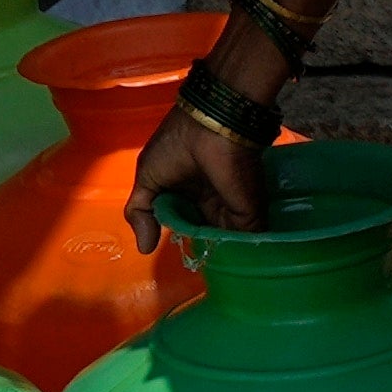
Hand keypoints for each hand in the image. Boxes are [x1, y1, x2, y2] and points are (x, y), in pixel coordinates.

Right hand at [142, 77, 276, 244]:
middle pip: (205, 234)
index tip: (175, 245)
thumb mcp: (147, 178)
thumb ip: (142, 213)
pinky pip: (244, 239)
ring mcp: (232, 207)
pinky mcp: (250, 212)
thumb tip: (145, 249)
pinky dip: (240, 250)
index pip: (184, 222)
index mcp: (187, 191)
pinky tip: (231, 258)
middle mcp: (211, 200)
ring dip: (220, 251)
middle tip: (199, 259)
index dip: (178, 234)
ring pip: (224, 240)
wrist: (213, 126)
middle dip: (202, 247)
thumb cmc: (175, 146)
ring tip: (216, 265)